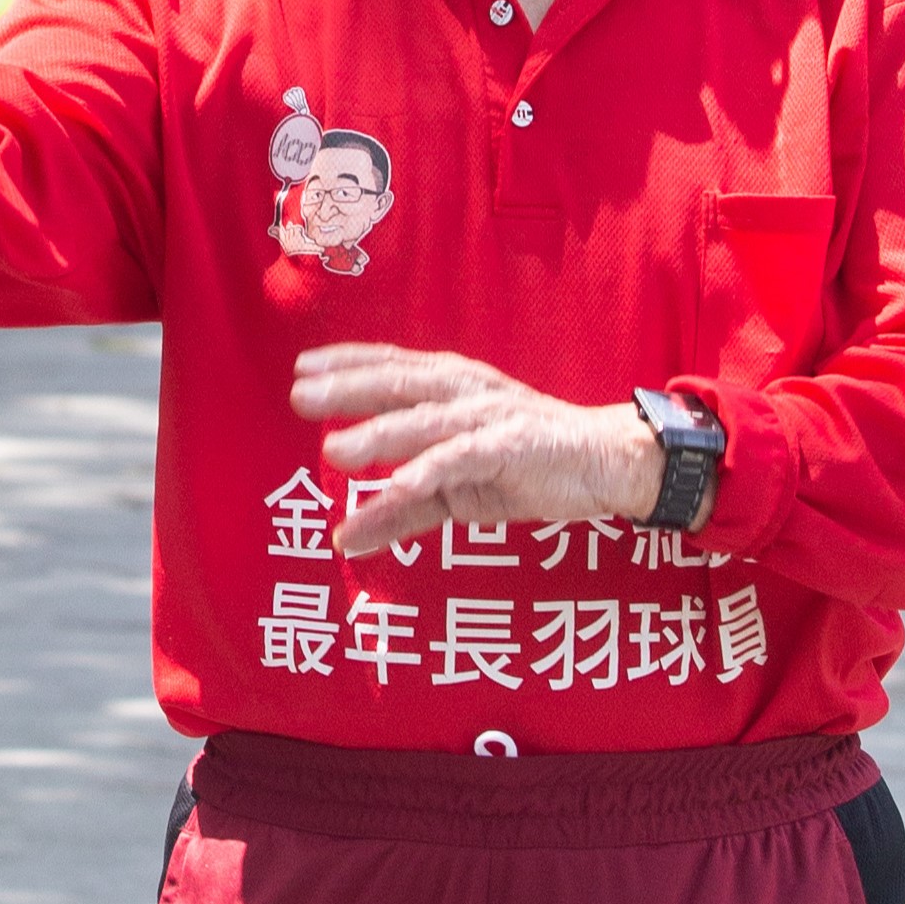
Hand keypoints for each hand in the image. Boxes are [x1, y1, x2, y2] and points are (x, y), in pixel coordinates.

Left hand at [291, 346, 673, 556]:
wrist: (605, 462)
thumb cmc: (523, 465)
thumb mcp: (454, 491)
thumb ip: (398, 511)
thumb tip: (341, 539)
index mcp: (449, 386)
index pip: (389, 367)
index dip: (345, 364)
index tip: (301, 369)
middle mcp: (465, 391)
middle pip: (398, 385)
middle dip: (347, 389)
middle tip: (298, 396)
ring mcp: (489, 416)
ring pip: (425, 421)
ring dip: (380, 435)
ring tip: (335, 452)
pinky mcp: (513, 447)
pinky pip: (465, 458)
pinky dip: (432, 469)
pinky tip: (400, 483)